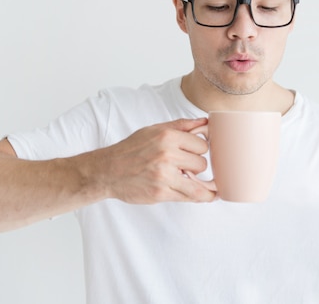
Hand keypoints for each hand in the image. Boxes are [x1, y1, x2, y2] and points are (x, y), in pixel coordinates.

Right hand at [95, 118, 216, 203]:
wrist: (108, 170)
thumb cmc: (131, 150)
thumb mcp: (154, 130)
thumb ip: (181, 126)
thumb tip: (204, 121)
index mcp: (167, 136)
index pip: (202, 144)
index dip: (200, 149)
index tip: (195, 153)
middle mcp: (167, 155)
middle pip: (202, 163)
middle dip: (197, 166)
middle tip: (187, 167)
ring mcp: (164, 175)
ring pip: (199, 183)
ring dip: (202, 184)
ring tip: (210, 187)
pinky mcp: (161, 193)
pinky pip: (189, 197)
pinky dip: (201, 197)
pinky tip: (208, 196)